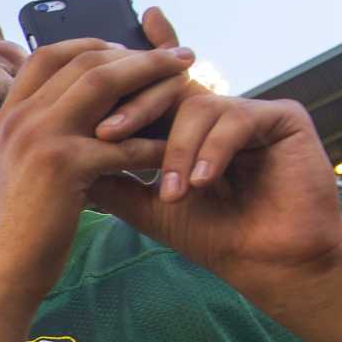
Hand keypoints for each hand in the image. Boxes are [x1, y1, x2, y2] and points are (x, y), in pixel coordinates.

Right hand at [0, 31, 186, 293]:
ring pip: (105, 85)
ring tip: (189, 80)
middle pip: (85, 62)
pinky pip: (123, 142)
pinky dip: (153, 143)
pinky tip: (175, 150)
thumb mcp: (16, 172)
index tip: (129, 52)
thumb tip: (82, 121)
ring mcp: (38, 138)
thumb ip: (38, 140)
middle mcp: (19, 118)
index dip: (94, 45)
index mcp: (8, 116)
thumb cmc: (13, 231)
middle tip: (179, 57)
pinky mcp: (63, 167)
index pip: (49, 54)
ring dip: (153, 79)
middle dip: (138, 55)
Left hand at [88, 9, 341, 303]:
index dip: (121, 78)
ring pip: (195, 104)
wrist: (264, 263)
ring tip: (170, 193)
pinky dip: (211, 151)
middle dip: (132, 109)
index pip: (148, 90)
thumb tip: (58, 155)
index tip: (81, 82)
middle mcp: (216, 110)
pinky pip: (236, 118)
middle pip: (164, 85)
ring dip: (175, 149)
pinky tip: (200, 183)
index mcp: (183, 124)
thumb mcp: (145, 204)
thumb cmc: (209, 235)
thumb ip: (109, 177)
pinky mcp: (284, 117)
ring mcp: (249, 110)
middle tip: (105, 134)